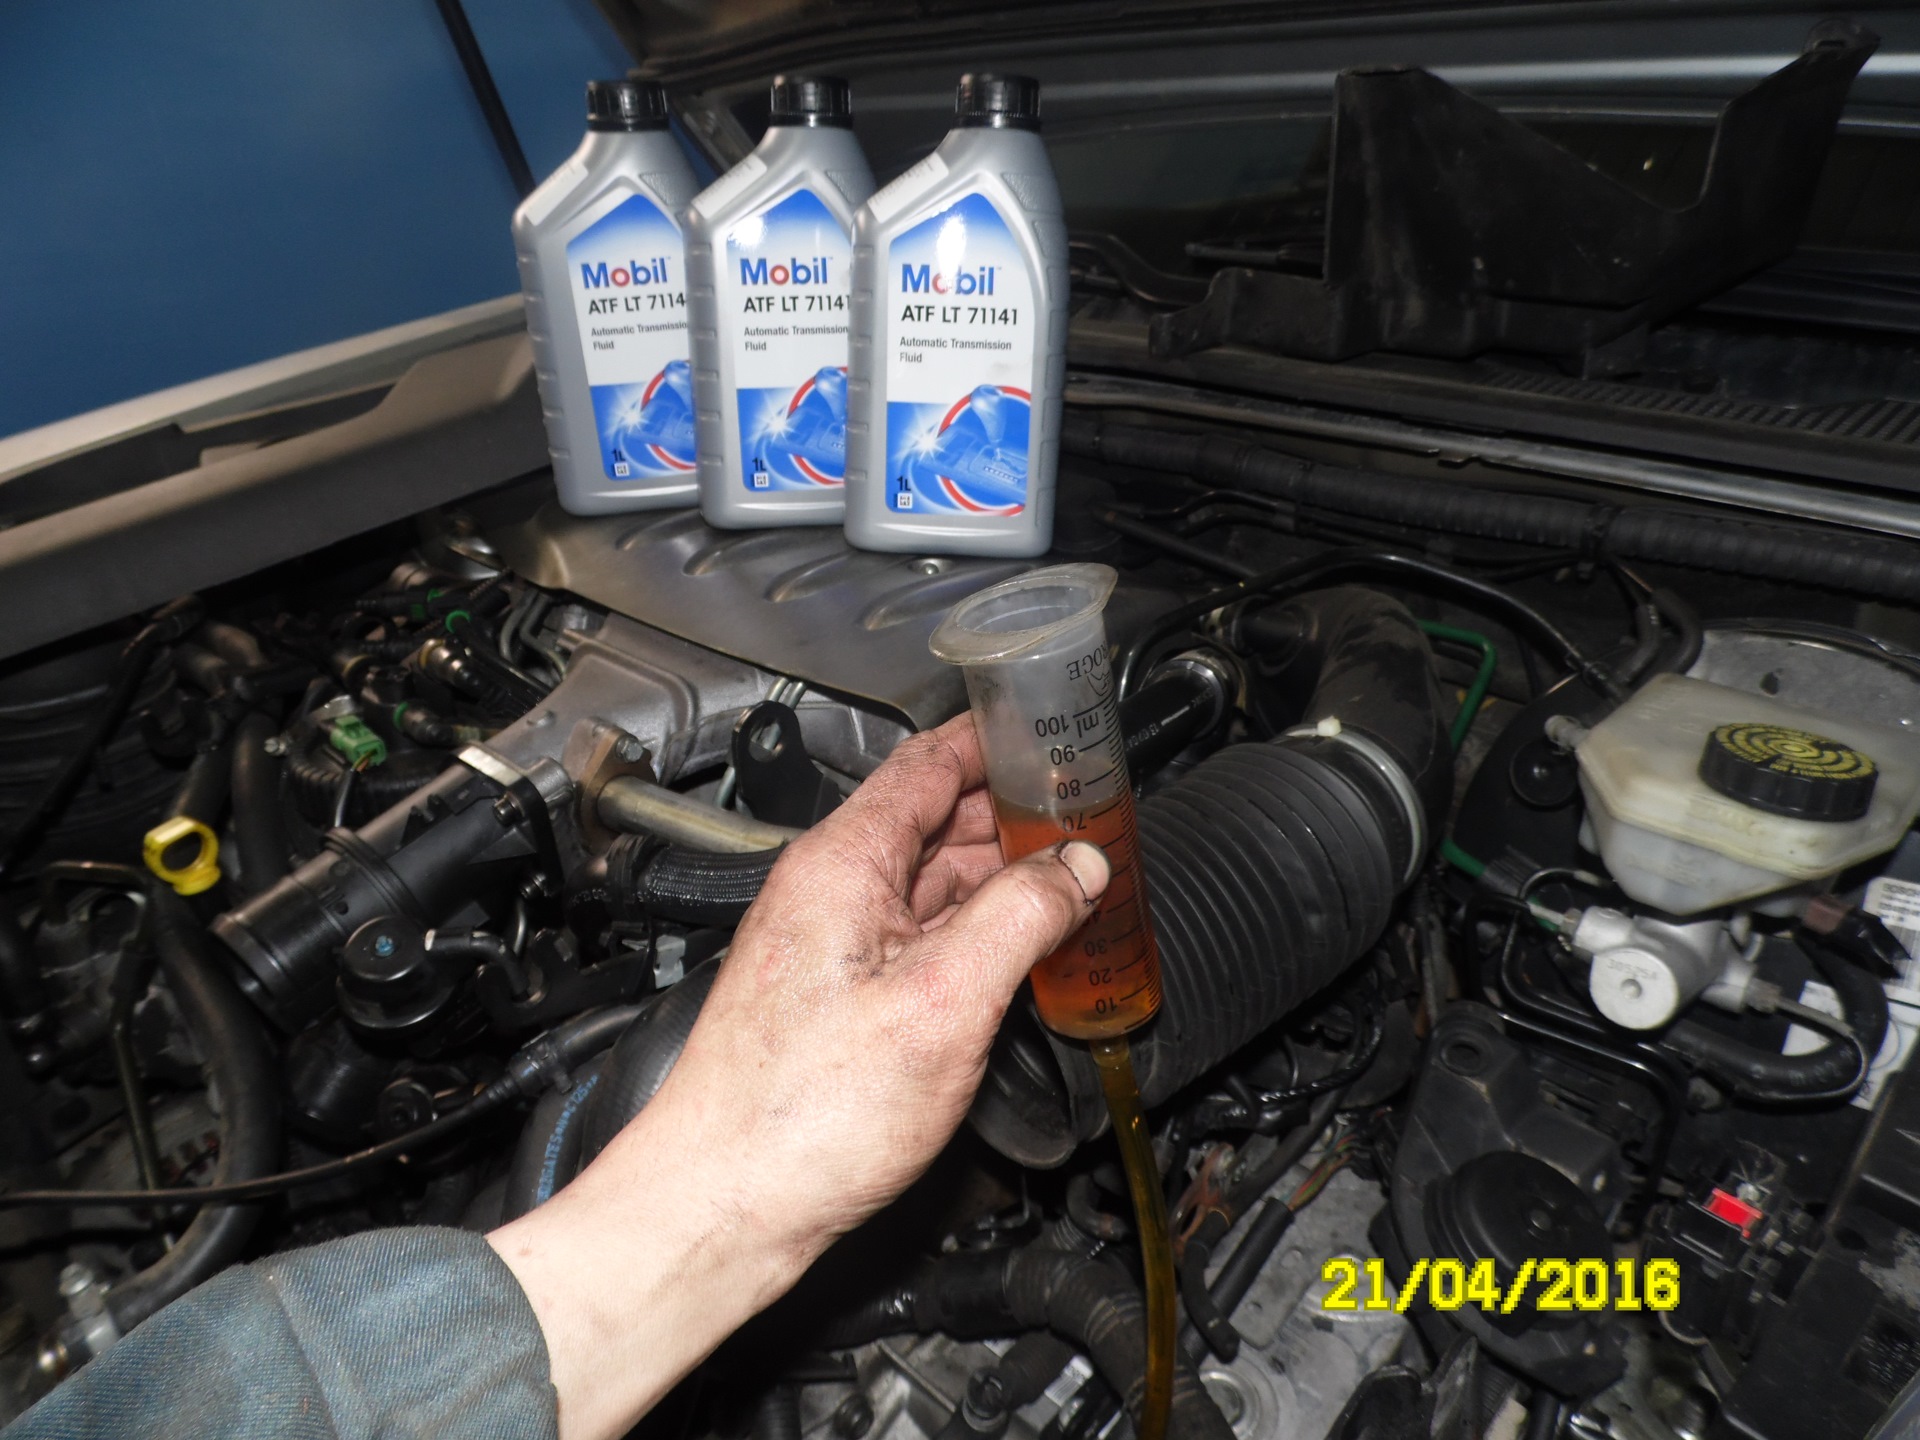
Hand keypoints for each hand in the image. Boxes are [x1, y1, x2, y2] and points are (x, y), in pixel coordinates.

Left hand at [490, 714, 1110, 1439]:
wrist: (726, 1202)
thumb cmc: (803, 1114)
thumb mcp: (945, 1001)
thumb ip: (1021, 918)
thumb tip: (1078, 866)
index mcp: (841, 863)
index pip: (928, 762)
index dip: (996, 740)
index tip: (1051, 730)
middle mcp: (827, 891)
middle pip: (935, 819)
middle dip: (1014, 812)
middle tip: (1087, 816)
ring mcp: (828, 943)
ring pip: (930, 880)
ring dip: (999, 874)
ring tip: (1070, 878)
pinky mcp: (834, 996)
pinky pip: (918, 935)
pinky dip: (975, 928)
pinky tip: (1017, 950)